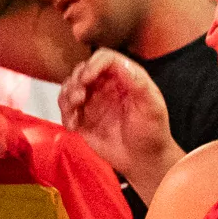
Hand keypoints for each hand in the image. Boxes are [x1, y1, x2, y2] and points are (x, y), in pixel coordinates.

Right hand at [60, 48, 180, 190]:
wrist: (143, 160)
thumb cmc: (152, 131)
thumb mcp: (152, 106)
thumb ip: (138, 83)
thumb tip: (121, 63)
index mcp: (124, 77)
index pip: (104, 58)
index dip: (93, 64)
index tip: (87, 78)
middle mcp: (106, 85)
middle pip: (82, 69)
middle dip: (77, 80)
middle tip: (80, 97)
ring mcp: (92, 101)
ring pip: (70, 86)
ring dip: (67, 94)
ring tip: (76, 108)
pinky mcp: (82, 117)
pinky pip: (66, 108)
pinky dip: (65, 113)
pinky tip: (74, 126)